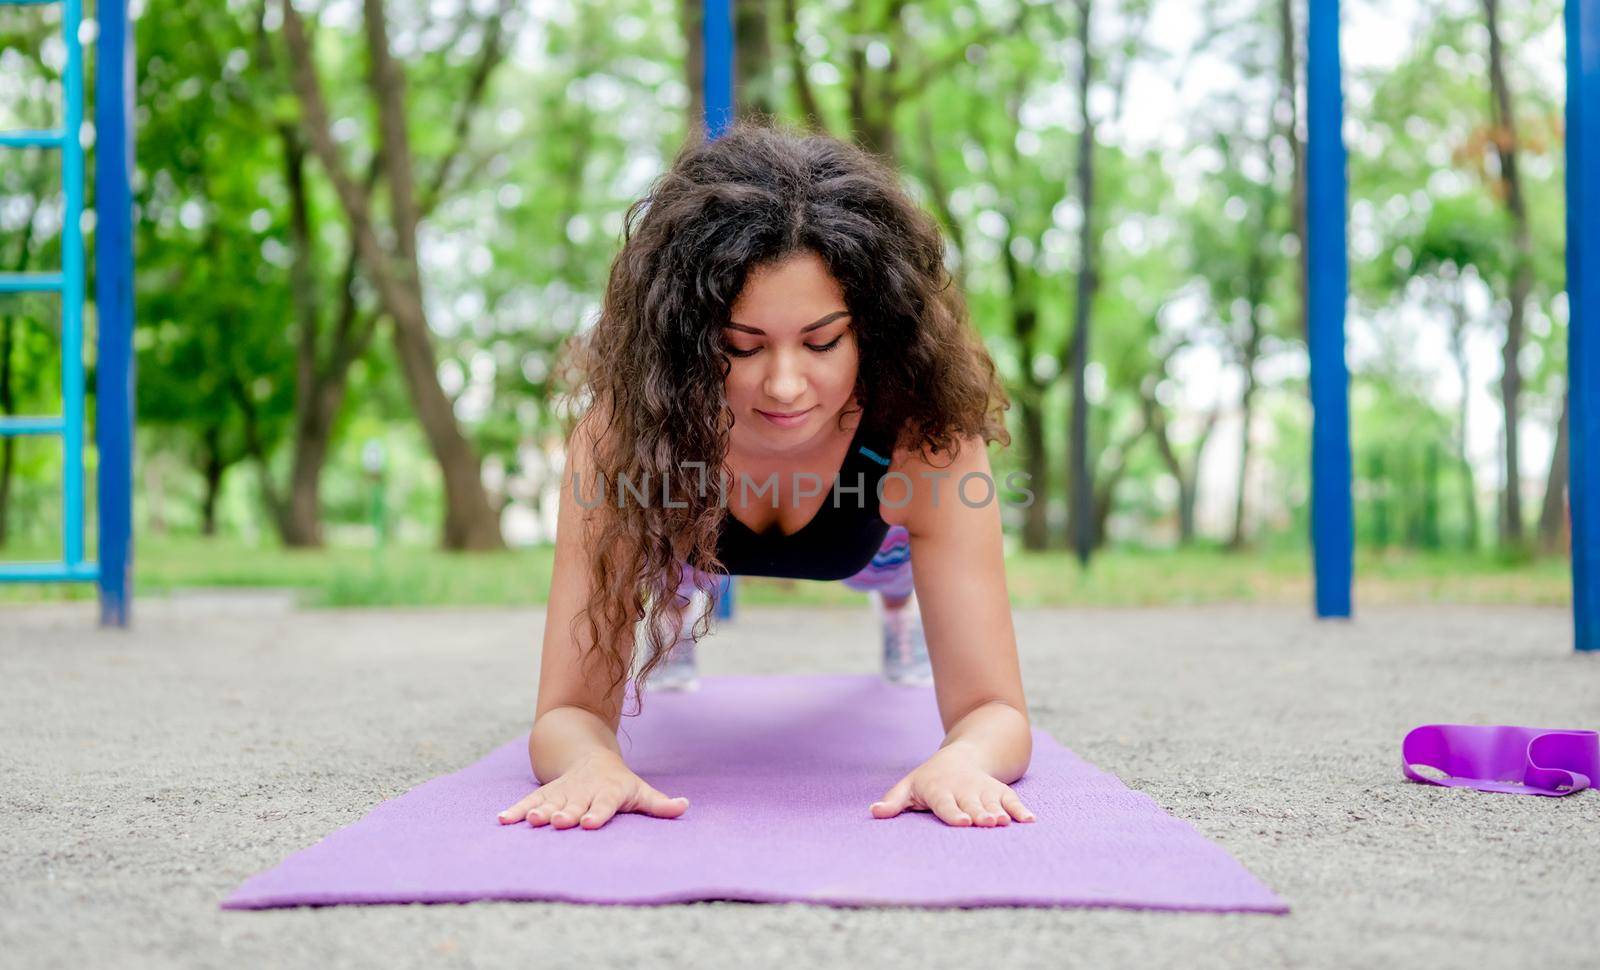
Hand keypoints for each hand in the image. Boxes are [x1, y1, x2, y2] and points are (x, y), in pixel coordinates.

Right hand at [497, 752, 688, 830]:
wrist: (589, 756)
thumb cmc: (619, 783)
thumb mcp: (640, 790)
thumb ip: (659, 803)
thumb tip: (685, 806)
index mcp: (608, 791)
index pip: (604, 803)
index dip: (597, 813)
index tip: (589, 824)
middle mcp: (583, 791)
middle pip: (575, 804)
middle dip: (566, 813)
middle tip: (557, 823)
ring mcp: (563, 792)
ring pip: (550, 802)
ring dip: (539, 811)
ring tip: (530, 821)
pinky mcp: (545, 793)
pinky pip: (529, 801)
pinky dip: (516, 810)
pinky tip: (503, 820)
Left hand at [869, 743, 1035, 826]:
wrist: (964, 755)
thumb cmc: (930, 779)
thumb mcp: (909, 786)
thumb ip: (894, 801)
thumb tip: (874, 813)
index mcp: (940, 790)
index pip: (946, 803)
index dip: (953, 813)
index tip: (962, 822)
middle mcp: (964, 789)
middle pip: (972, 803)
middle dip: (979, 813)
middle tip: (985, 823)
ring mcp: (983, 790)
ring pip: (992, 802)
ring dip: (1000, 812)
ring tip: (1004, 822)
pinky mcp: (999, 791)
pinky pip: (1011, 799)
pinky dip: (1021, 809)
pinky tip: (1030, 821)